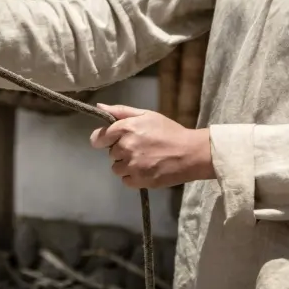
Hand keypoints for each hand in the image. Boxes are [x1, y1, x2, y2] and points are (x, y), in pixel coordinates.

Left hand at [89, 104, 214, 188]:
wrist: (190, 153)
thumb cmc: (169, 131)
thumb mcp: (147, 114)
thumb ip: (121, 111)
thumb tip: (99, 107)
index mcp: (126, 128)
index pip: (98, 138)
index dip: (102, 139)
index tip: (109, 141)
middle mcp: (125, 147)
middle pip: (111, 153)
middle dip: (121, 151)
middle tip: (139, 148)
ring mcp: (132, 165)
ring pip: (117, 168)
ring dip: (126, 165)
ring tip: (143, 160)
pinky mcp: (140, 181)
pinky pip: (126, 180)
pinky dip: (133, 177)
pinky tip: (145, 170)